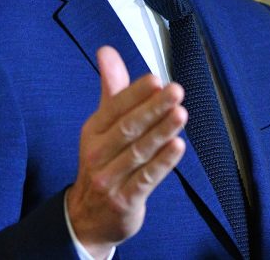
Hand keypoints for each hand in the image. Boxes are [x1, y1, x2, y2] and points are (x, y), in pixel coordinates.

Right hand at [66, 46, 186, 258]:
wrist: (87, 218)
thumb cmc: (103, 162)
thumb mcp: (102, 126)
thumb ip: (112, 89)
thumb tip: (107, 50)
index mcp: (93, 130)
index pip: (114, 107)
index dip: (136, 93)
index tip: (156, 79)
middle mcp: (98, 153)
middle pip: (128, 128)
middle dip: (153, 108)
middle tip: (176, 91)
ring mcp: (110, 178)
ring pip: (139, 152)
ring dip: (161, 132)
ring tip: (181, 114)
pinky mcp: (125, 200)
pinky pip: (146, 179)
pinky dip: (162, 163)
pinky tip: (178, 147)